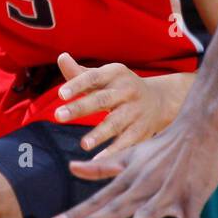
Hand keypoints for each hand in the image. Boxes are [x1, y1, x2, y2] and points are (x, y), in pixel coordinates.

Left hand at [49, 116, 217, 217]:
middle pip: (116, 207)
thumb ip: (102, 167)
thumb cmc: (164, 145)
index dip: (78, 211)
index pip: (99, 198)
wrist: (200, 128)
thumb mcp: (130, 155)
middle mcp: (144, 186)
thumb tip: (71, 168)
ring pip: (149, 213)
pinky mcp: (191, 200)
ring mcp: (168, 193)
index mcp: (129, 178)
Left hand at [54, 54, 187, 158]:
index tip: (60, 94)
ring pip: (116, 123)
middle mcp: (127, 91)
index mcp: (115, 74)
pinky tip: (98, 160)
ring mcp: (135, 111)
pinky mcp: (142, 130)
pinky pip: (127, 141)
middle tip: (58, 116)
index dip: (77, 85)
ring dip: (99, 134)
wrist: (159, 100)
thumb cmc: (120, 88)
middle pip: (102, 100)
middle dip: (80, 108)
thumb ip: (80, 73)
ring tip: (83, 144)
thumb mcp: (104, 77)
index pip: (93, 77)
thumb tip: (61, 57)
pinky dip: (114, 151)